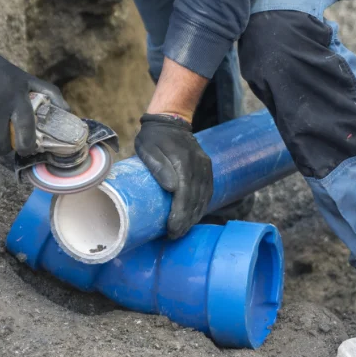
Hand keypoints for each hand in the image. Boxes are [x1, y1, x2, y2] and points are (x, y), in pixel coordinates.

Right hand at [0, 42, 67, 155]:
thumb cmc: (3, 73)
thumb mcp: (28, 79)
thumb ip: (50, 94)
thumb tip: (68, 112)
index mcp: (17, 98)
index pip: (25, 130)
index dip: (26, 146)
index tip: (26, 150)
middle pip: (1, 143)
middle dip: (5, 150)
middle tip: (7, 146)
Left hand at [134, 113, 213, 239]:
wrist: (170, 121)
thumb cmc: (153, 137)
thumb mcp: (147, 148)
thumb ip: (158, 166)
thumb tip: (171, 188)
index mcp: (183, 161)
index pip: (184, 193)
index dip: (179, 214)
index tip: (171, 229)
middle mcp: (198, 165)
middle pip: (195, 199)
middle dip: (186, 220)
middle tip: (174, 235)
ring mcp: (205, 166)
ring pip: (204, 197)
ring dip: (194, 216)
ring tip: (182, 230)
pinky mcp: (207, 168)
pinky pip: (208, 191)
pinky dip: (201, 206)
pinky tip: (193, 216)